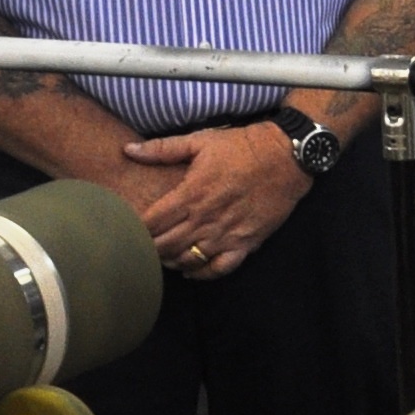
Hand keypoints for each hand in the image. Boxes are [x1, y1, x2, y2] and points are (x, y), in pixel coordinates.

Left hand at [127, 124, 314, 279]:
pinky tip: (190, 268)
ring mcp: (227, 234)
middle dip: (148, 248)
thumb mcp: (201, 140)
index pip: (151, 222)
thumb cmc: (243, 147)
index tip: (126, 227)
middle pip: (165, 245)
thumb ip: (162, 149)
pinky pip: (219, 268)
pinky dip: (201, 273)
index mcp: (191, 194)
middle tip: (139, 244)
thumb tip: (127, 149)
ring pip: (188, 259)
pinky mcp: (246, 243)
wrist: (288, 156)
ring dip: (170, 260)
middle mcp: (206, 218)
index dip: (134, 228)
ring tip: (162, 255)